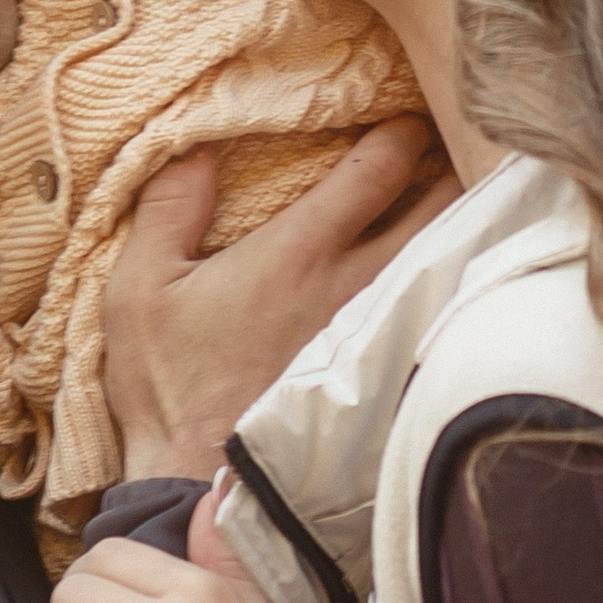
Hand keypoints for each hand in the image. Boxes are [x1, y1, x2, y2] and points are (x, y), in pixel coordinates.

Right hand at [103, 116, 454, 481]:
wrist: (196, 484)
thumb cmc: (166, 385)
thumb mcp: (141, 287)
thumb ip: (170, 208)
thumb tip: (200, 143)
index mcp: (297, 254)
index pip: (377, 170)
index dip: (400, 132)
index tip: (404, 117)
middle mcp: (352, 289)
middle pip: (439, 210)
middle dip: (453, 169)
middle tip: (452, 149)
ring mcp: (377, 337)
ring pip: (448, 263)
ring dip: (458, 227)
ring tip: (461, 205)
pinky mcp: (384, 379)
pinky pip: (438, 320)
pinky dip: (452, 291)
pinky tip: (451, 283)